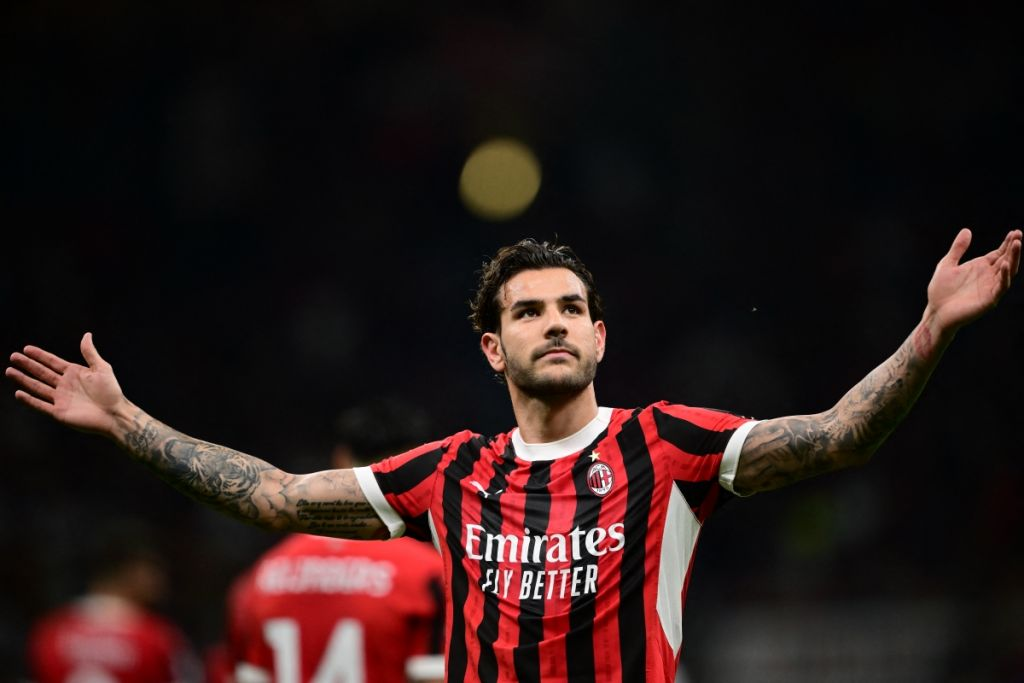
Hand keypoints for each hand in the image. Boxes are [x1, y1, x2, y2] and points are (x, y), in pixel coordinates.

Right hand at [6, 332, 127, 435]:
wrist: (115, 414)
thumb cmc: (111, 391)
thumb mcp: (101, 368)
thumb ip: (90, 352)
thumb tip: (86, 334)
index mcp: (74, 373)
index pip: (52, 362)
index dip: (40, 356)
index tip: (26, 348)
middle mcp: (65, 385)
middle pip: (42, 373)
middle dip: (27, 365)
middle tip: (13, 356)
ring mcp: (60, 399)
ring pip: (37, 387)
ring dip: (24, 380)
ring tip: (10, 371)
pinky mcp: (59, 412)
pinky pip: (41, 405)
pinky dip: (30, 400)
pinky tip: (19, 393)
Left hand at [926, 228, 1021, 330]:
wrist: (936, 312)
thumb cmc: (941, 291)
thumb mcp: (947, 264)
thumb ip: (957, 249)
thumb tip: (967, 230)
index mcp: (980, 267)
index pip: (999, 253)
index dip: (1007, 243)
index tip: (1015, 232)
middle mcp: (989, 276)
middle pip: (1006, 259)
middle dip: (1013, 247)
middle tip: (1019, 234)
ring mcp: (990, 288)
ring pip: (1008, 271)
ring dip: (1013, 259)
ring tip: (1017, 244)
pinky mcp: (989, 300)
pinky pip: (1000, 287)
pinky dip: (1004, 276)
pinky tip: (1003, 265)